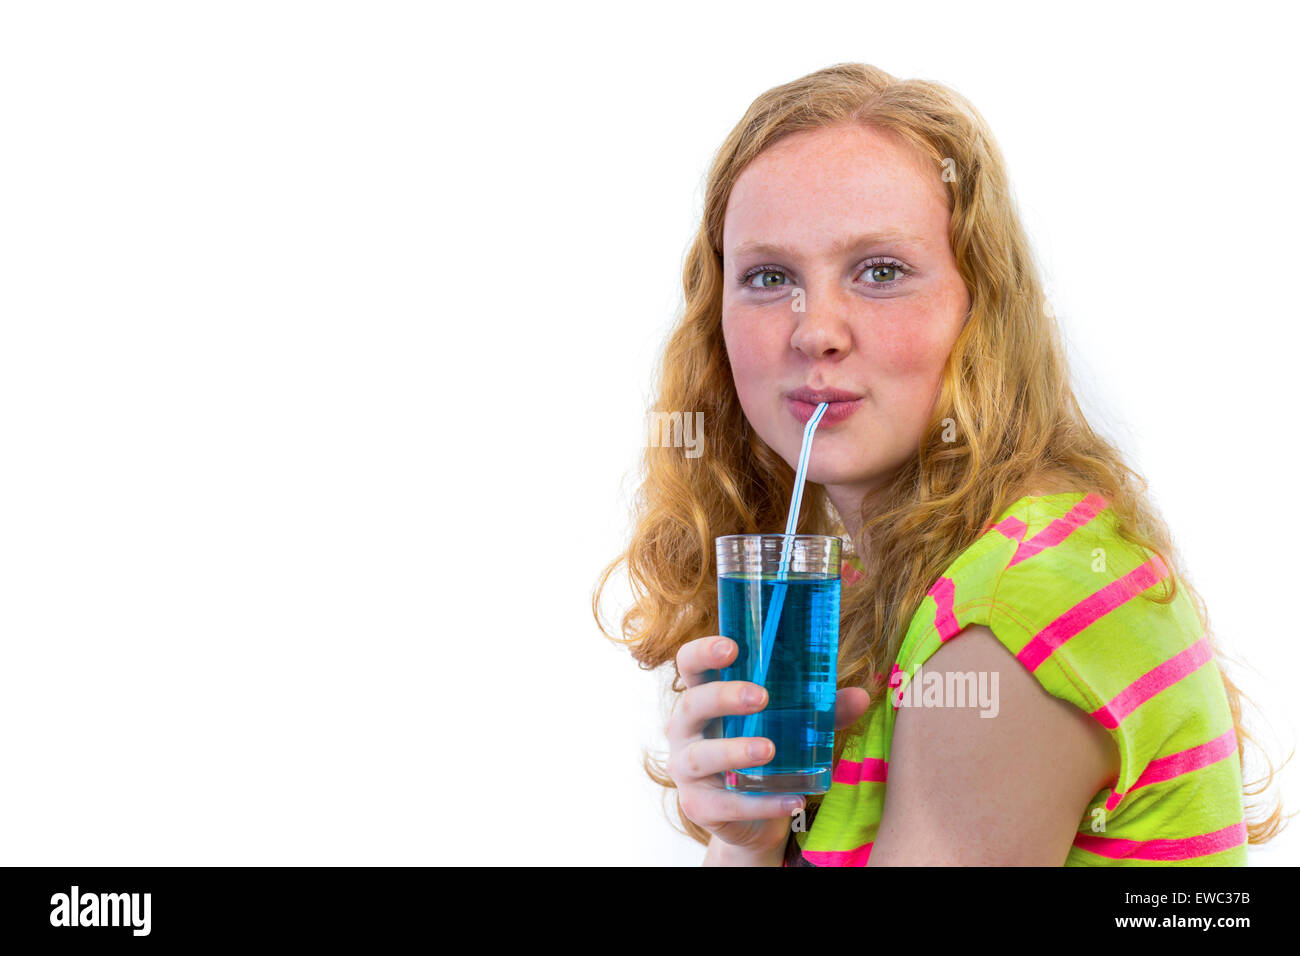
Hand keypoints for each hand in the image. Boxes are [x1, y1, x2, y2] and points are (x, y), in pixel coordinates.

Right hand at [667, 635, 872, 858]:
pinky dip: (760, 803)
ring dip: (734, 750)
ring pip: (701, 756)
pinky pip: (725, 804)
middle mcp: (686, 730)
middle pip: (691, 705)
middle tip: (760, 697)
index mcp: (704, 698)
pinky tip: (793, 800)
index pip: (690, 665)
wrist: (757, 819)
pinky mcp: (698, 807)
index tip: (732, 647)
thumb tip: (860, 695)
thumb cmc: (769, 757)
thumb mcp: (793, 728)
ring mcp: (686, 770)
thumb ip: (822, 711)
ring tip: (769, 749)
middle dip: (723, 697)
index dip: (703, 652)